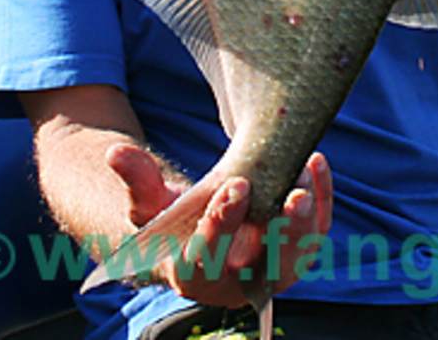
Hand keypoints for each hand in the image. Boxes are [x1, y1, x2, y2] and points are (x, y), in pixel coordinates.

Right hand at [107, 146, 333, 307]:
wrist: (197, 231)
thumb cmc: (168, 220)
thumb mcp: (147, 203)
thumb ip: (137, 181)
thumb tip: (116, 153)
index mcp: (193, 278)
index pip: (209, 258)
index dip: (222, 224)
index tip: (236, 185)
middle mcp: (238, 283)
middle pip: (269, 266)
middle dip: (285, 232)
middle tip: (293, 195)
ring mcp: (272, 271)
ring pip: (299, 252)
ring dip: (309, 216)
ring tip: (306, 170)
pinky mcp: (295, 251)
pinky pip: (315, 231)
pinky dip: (321, 199)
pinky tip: (317, 162)